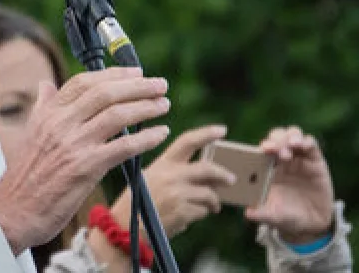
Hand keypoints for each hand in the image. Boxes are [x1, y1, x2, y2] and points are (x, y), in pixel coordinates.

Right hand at [0, 66, 170, 253]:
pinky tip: (159, 134)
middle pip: (105, 93)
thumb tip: (45, 84)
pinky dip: (145, 138)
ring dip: (145, 107)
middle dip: (137, 86)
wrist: (13, 211)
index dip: (114, 74)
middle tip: (159, 85)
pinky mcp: (86, 168)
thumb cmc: (24, 176)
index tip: (136, 72)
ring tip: (163, 105)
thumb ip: (43, 106)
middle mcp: (61, 124)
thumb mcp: (31, 133)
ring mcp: (74, 145)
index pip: (84, 82)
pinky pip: (123, 147)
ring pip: (117, 115)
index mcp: (48, 113)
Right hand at [111, 125, 234, 236]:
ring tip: (212, 207)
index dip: (206, 133)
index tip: (222, 130)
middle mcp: (172, 175)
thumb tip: (205, 177)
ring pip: (209, 194)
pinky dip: (201, 214)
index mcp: (163, 163)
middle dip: (223, 175)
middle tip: (231, 180)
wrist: (126, 228)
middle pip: (208, 169)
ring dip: (213, 202)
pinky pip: (202, 211)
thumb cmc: (139, 203)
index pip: (187, 141)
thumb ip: (174, 173)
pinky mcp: (182, 211)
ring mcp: (178, 193)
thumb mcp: (151, 178)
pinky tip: (192, 216)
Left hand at [245, 126, 334, 243]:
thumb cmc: (286, 217)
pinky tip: (303, 145)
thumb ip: (261, 214)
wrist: (310, 225)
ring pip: (292, 136)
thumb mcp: (273, 216)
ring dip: (290, 137)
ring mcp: (299, 158)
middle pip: (277, 138)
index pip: (263, 149)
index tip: (263, 149)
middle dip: (276, 139)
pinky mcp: (316, 161)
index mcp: (267, 168)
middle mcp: (282, 160)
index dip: (262, 146)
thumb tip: (248, 213)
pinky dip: (307, 141)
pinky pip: (311, 145)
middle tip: (275, 148)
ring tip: (291, 146)